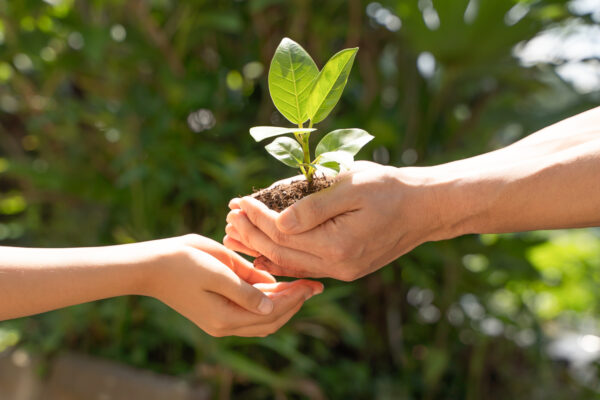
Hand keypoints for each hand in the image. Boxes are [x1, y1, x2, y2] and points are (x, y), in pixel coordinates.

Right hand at [143, 234, 322, 336]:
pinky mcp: (215, 314)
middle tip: (313, 284)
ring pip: (261, 321)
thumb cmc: (182, 261)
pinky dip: (266, 305)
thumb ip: (245, 287)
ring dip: (283, 306)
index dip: (295, 297)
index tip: (313, 282)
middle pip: (270, 321)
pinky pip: (249, 316)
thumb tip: (273, 299)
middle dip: (294, 303)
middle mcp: (224, 326)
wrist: (150, 267)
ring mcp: (219, 322)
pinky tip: (276, 288)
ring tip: (300, 287)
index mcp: (225, 316)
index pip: (272, 312)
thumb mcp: (217, 269)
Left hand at [224, 162, 448, 280]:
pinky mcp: (347, 269)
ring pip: (291, 263)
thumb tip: (277, 222)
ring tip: (238, 233)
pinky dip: (283, 257)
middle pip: (281, 252)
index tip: (238, 201)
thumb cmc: (390, 189)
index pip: (282, 234)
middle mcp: (338, 266)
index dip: (256, 217)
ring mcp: (343, 271)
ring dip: (262, 248)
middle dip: (252, 233)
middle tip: (230, 216)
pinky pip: (306, 267)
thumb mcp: (351, 186)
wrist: (425, 208)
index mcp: (337, 246)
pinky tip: (266, 250)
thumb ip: (312, 207)